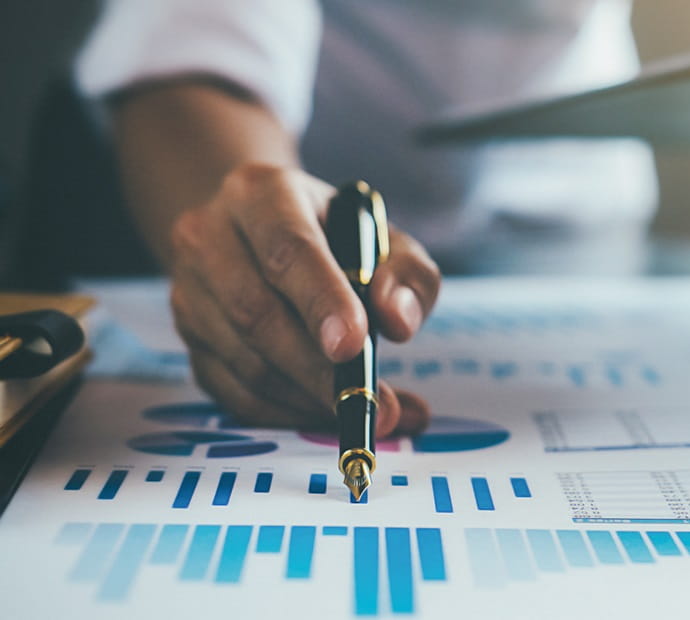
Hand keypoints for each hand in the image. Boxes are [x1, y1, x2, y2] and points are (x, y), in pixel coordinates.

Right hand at [167, 163, 437, 435]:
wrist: (265, 232)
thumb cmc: (339, 238)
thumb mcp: (386, 239)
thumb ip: (408, 275)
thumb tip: (397, 323)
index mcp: (261, 193)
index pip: (287, 248)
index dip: (320, 300)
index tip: (353, 346)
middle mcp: (208, 235)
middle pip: (255, 312)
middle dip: (317, 368)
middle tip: (370, 403)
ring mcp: (189, 290)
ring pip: (242, 359)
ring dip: (306, 397)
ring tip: (363, 411)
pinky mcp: (188, 339)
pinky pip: (232, 390)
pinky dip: (285, 413)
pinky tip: (326, 415)